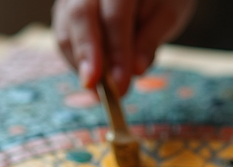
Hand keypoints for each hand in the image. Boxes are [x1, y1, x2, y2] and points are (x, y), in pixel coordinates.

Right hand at [53, 0, 195, 95]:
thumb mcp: (168, 14)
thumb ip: (150, 40)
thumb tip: (135, 70)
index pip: (115, 16)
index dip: (117, 52)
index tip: (120, 84)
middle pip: (80, 16)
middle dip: (87, 55)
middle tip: (95, 88)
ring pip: (66, 28)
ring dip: (80, 63)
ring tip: (98, 91)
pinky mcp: (65, 9)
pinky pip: (63, 36)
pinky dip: (76, 61)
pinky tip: (93, 78)